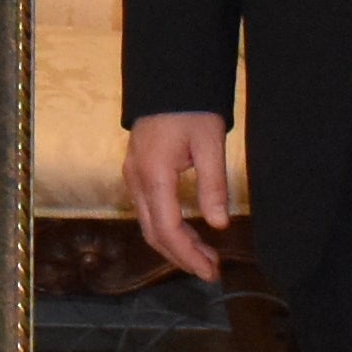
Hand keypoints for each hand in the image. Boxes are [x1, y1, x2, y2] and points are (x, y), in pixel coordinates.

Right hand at [123, 110, 241, 284]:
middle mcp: (137, 179)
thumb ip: (213, 186)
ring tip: (205, 256)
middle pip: (154, 233)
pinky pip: (148, 210)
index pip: (168, 229)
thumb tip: (219, 224)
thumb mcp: (210, 144)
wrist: (168, 79)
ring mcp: (133, 175)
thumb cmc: (191, 108)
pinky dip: (166, 228)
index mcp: (154, 175)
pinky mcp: (136, 171)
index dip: (189, 255)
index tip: (211, 271)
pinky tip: (187, 233)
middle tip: (211, 270)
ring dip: (175, 245)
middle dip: (182, 256)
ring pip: (149, 224)